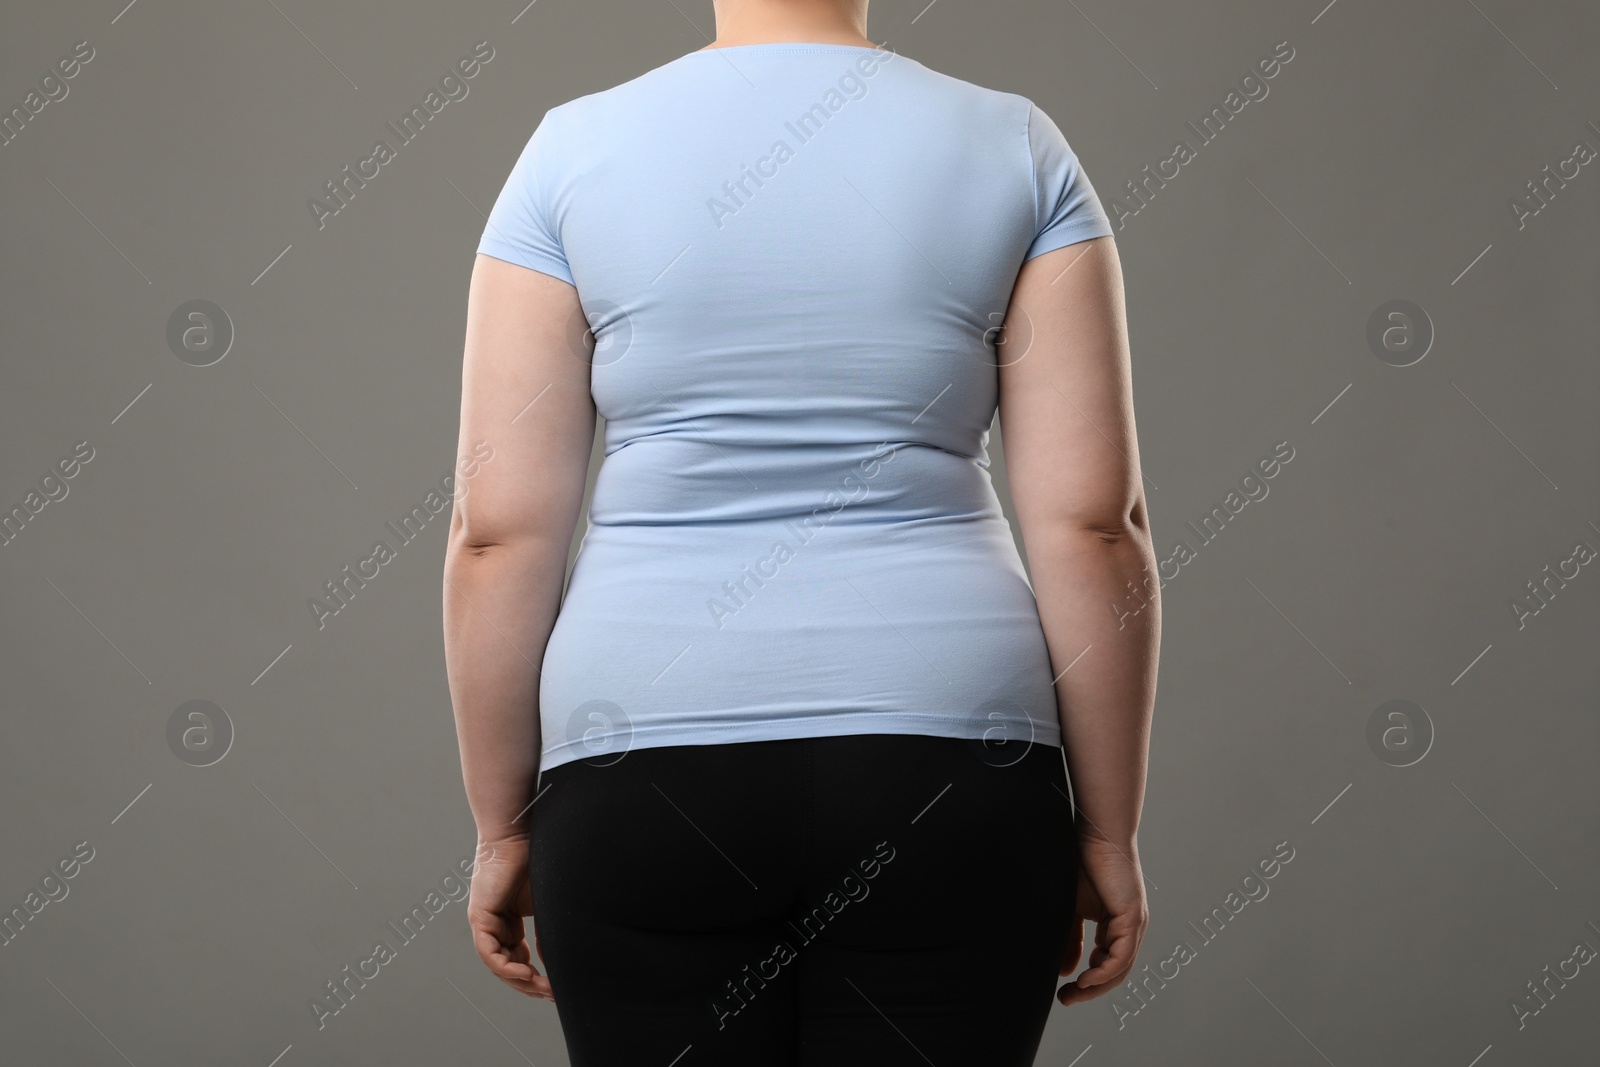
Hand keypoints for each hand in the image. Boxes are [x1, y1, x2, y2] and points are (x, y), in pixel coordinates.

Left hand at [466, 838, 553, 1000]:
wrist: (520, 834)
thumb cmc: (536, 859)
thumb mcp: (545, 904)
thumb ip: (546, 933)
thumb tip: (551, 963)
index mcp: (509, 921)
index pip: (518, 958)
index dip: (535, 975)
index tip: (555, 986)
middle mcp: (494, 924)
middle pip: (507, 966)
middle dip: (529, 984)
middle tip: (552, 995)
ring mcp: (484, 921)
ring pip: (496, 964)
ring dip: (519, 980)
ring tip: (542, 988)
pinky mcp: (479, 916)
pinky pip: (488, 952)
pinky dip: (505, 966)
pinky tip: (525, 973)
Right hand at [1058, 835, 1147, 1005]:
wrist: (1094, 835)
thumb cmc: (1081, 864)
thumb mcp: (1070, 910)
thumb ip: (1070, 940)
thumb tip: (1064, 972)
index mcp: (1115, 925)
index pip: (1105, 963)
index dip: (1086, 982)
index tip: (1063, 992)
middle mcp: (1129, 928)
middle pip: (1115, 971)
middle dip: (1090, 990)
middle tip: (1066, 1000)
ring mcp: (1134, 924)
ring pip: (1120, 968)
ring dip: (1096, 986)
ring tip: (1073, 993)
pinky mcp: (1132, 918)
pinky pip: (1121, 955)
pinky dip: (1104, 971)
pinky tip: (1086, 979)